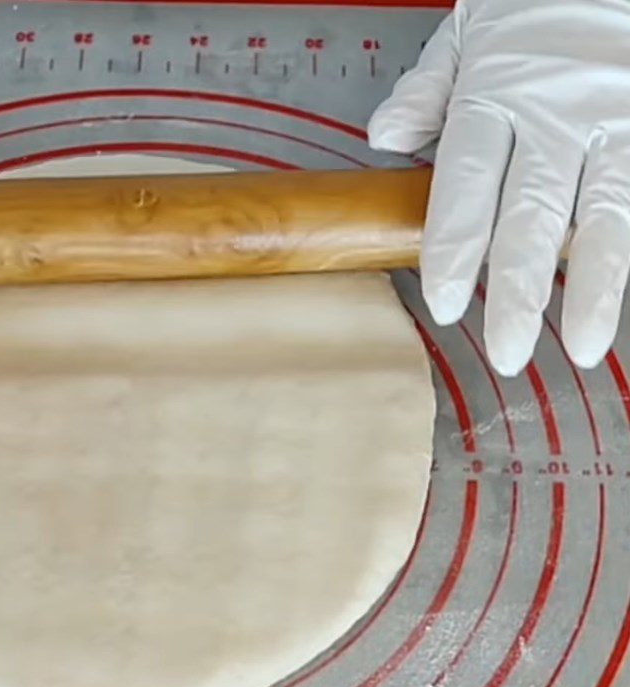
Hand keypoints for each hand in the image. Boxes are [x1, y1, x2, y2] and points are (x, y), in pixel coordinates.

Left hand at [368, 0, 629, 375]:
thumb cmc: (536, 6)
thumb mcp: (468, 35)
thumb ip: (427, 90)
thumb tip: (382, 137)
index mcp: (496, 97)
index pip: (468, 183)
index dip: (457, 246)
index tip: (446, 302)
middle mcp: (558, 117)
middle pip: (534, 214)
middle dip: (520, 290)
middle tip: (508, 351)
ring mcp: (618, 125)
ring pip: (608, 217)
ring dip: (595, 288)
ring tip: (584, 347)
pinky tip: (619, 300)